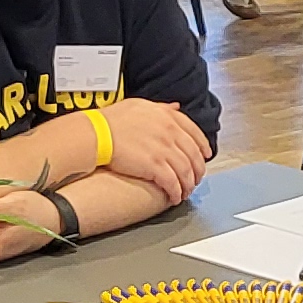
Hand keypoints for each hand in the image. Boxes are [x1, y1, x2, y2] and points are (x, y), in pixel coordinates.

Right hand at [93, 97, 211, 200]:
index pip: (195, 132)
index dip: (203, 147)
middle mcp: (169, 132)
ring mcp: (163, 149)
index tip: (206, 156)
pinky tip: (175, 197)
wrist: (96, 133)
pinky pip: (173, 182)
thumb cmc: (112, 120)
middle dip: (198, 170)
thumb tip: (175, 107)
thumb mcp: (140, 105)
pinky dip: (177, 192)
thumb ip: (161, 108)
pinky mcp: (154, 166)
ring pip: (186, 171)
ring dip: (188, 184)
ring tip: (186, 192)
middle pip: (193, 154)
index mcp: (167, 116)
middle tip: (196, 179)